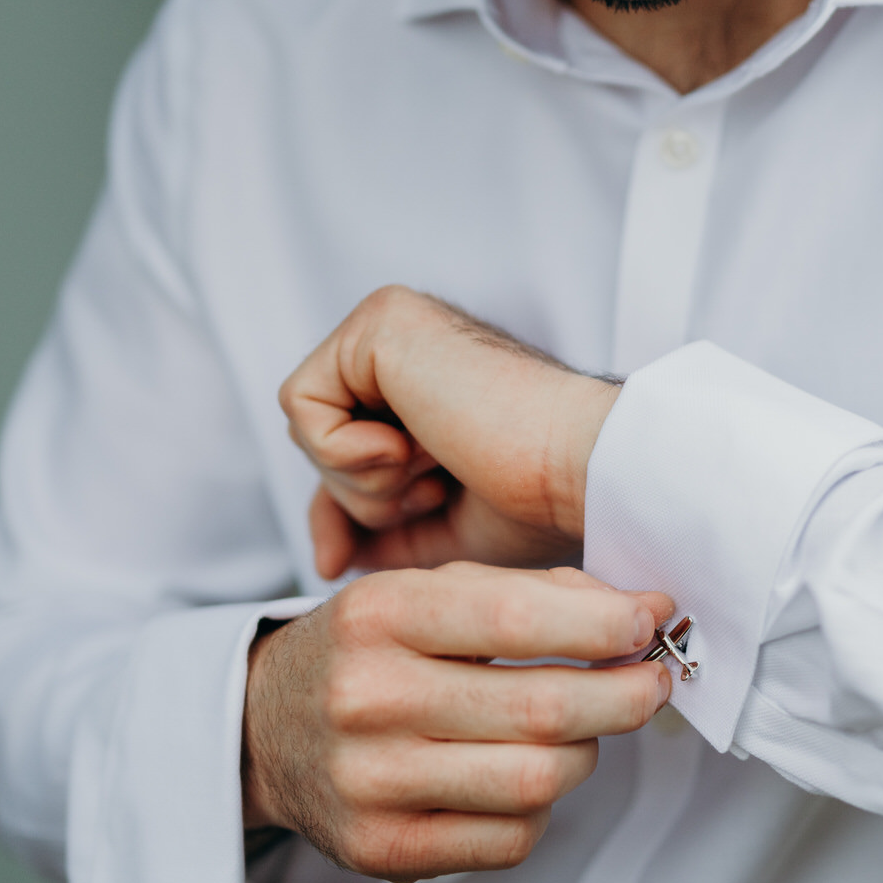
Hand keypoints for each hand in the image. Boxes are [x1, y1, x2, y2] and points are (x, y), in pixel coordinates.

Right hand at [243, 562, 673, 881]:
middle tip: (652, 682)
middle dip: (625, 695)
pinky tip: (526, 777)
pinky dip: (542, 808)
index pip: (519, 618)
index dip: (606, 626)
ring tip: (583, 730)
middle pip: (545, 709)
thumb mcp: (427, 591)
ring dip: (586, 753)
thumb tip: (640, 613)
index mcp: (381, 613)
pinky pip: (512, 839)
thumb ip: (531, 592)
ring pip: (540, 780)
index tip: (651, 623)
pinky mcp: (381, 847)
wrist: (262, 729)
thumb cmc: (371, 650)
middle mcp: (369, 696)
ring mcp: (371, 781)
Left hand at [279, 286, 618, 576]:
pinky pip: (301, 403)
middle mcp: (407, 341)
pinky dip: (346, 451)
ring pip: (308, 424)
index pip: (342, 442)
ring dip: (364, 477)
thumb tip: (330, 551)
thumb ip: (381, 528)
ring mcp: (392, 323)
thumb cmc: (539, 499)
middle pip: (320, 436)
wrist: (581, 470)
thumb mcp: (441, 528)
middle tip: (436, 491)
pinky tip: (415, 446)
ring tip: (436, 466)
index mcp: (429, 378)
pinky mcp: (380, 321)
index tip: (336, 561)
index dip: (337, 508)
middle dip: (360, 494)